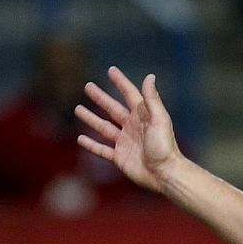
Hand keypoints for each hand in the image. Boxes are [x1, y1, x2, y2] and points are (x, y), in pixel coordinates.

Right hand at [74, 66, 181, 192]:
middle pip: (113, 108)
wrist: (164, 173)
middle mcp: (133, 127)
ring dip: (91, 118)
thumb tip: (150, 76)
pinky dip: (91, 144)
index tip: (111, 70)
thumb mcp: (159, 119)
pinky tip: (80, 138)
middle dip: (101, 97)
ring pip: (104, 127)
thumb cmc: (164, 146)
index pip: (130, 94)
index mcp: (143, 116)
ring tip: (77, 108)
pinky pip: (102, 149)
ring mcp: (125, 142)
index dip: (121, 82)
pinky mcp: (119, 157)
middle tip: (88, 86)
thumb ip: (152, 99)